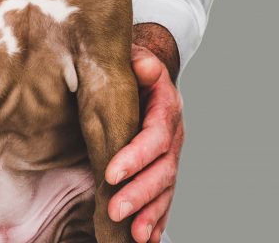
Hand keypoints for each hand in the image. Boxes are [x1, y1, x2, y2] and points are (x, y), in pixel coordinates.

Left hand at [105, 27, 183, 242]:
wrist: (148, 75)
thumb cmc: (135, 68)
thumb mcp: (137, 58)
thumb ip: (140, 62)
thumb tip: (143, 66)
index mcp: (166, 109)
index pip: (154, 137)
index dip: (135, 157)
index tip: (111, 173)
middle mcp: (173, 136)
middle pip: (162, 170)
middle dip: (140, 193)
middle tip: (116, 210)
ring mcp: (171, 155)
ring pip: (165, 189)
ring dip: (151, 213)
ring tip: (136, 235)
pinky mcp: (163, 167)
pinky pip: (165, 196)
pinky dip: (159, 218)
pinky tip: (148, 237)